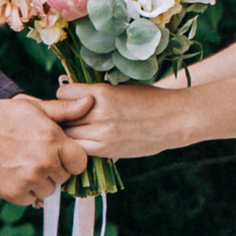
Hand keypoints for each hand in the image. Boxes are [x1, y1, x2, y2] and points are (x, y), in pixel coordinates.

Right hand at [0, 94, 82, 206]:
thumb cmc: (4, 116)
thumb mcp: (34, 107)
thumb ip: (64, 109)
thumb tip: (89, 101)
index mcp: (53, 140)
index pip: (80, 162)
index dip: (71, 157)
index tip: (60, 152)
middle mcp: (44, 162)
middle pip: (63, 177)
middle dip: (55, 168)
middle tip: (36, 155)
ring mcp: (29, 180)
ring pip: (48, 190)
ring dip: (41, 181)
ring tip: (24, 164)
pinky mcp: (14, 193)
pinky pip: (31, 199)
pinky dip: (25, 191)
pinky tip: (15, 175)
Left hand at [58, 79, 191, 166]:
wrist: (174, 119)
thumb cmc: (151, 98)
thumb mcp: (123, 85)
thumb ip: (99, 90)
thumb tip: (76, 93)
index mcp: (102, 92)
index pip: (63, 94)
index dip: (63, 96)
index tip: (68, 99)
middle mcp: (98, 113)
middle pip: (62, 116)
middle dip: (61, 116)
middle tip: (65, 117)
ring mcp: (101, 133)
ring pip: (67, 135)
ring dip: (67, 133)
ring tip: (73, 131)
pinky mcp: (107, 150)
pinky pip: (79, 150)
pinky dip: (77, 146)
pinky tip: (83, 143)